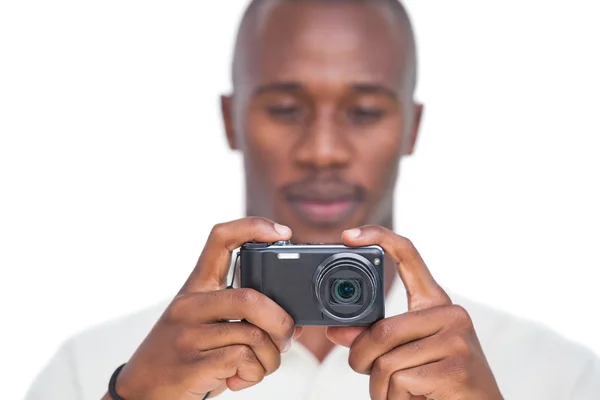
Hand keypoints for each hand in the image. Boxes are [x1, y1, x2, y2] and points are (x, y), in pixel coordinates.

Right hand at [109, 217, 300, 399]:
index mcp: (196, 288)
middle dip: (281, 322)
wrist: (141, 394)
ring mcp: (188, 333)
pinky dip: (254, 374)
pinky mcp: (192, 363)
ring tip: (259, 366)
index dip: (254, 227)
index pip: (221, 239)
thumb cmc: (182, 358)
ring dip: (270, 357)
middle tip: (285, 339)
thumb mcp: (205, 327)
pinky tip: (240, 379)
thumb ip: (243, 318)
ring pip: (253, 335)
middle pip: (251, 298)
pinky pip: (243, 360)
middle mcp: (190, 305)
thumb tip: (294, 324)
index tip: (282, 231)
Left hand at [326, 226, 502, 399]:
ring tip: (403, 394)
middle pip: (381, 331)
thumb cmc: (439, 384)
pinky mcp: (456, 369)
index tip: (348, 235)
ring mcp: (457, 339)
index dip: (378, 237)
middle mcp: (450, 314)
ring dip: (380, 388)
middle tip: (372, 377)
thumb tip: (334, 331)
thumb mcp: (404, 354)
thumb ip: (372, 339)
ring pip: (386, 361)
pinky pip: (400, 381)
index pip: (408, 255)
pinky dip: (394, 399)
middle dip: (362, 361)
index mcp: (435, 304)